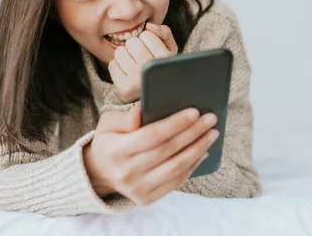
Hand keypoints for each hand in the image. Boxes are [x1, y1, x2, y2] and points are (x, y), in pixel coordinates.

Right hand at [83, 106, 218, 204]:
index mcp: (116, 151)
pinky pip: (176, 181)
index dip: (175, 124)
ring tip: (211, 134)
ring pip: (176, 167)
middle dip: (193, 133)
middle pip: (168, 150)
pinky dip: (192, 166)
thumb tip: (141, 113)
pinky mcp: (147, 198)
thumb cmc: (109, 142)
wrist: (100, 173)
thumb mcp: (107, 123)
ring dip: (198, 149)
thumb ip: (124, 118)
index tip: (194, 112)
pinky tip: (202, 151)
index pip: (151, 135)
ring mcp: (138, 188)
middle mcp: (127, 173)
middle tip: (210, 119)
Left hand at [108, 23, 177, 102]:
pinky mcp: (124, 89)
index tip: (150, 49)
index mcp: (166, 60)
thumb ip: (164, 32)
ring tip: (133, 65)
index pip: (146, 35)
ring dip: (124, 56)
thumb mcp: (169, 50)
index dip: (147, 39)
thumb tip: (149, 26)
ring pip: (119, 52)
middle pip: (132, 42)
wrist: (155, 98)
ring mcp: (137, 82)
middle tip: (140, 56)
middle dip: (134, 46)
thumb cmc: (160, 67)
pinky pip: (112, 65)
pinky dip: (117, 67)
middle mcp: (152, 71)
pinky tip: (126, 74)